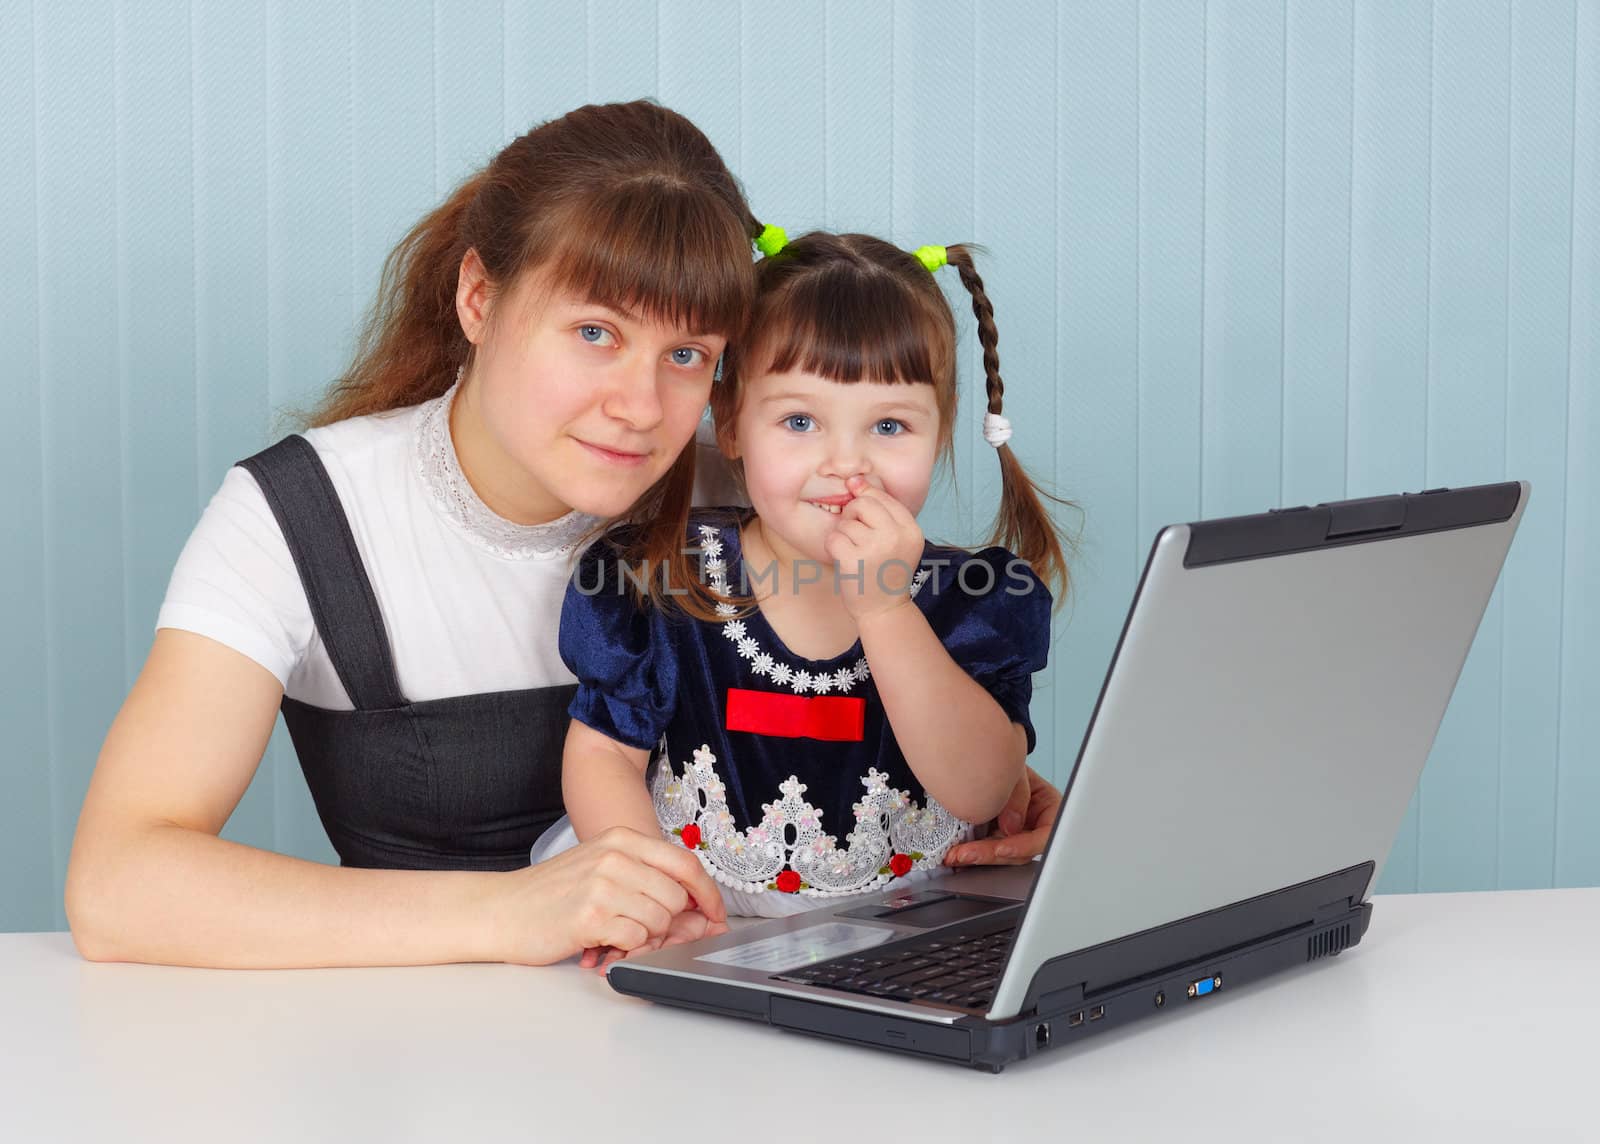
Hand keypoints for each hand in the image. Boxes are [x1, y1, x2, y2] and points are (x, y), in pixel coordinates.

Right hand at [493, 826, 726, 965]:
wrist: (500, 910)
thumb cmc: (551, 894)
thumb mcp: (601, 869)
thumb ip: (647, 880)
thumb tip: (699, 911)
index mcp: (621, 839)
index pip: (685, 863)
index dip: (707, 893)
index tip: (715, 913)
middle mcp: (615, 856)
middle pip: (677, 897)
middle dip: (667, 923)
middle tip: (638, 929)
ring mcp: (603, 884)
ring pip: (660, 920)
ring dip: (644, 936)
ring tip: (615, 933)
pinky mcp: (591, 916)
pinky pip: (636, 937)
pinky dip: (626, 946)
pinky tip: (603, 942)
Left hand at [822, 476, 924, 620]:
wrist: (884, 609)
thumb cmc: (886, 571)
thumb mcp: (897, 540)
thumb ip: (881, 511)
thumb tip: (854, 480)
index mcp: (911, 529)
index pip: (883, 497)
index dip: (866, 500)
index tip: (862, 514)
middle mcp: (897, 536)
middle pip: (864, 503)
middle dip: (853, 514)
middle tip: (857, 534)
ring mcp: (876, 548)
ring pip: (846, 521)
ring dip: (844, 535)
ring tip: (854, 552)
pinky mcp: (855, 560)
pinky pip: (834, 537)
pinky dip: (834, 547)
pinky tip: (844, 560)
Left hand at [942, 765, 1059, 865]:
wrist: (982, 755)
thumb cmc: (1003, 759)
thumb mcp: (1014, 770)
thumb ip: (1017, 794)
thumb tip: (1012, 827)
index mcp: (1048, 808)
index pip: (1046, 835)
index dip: (1025, 846)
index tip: (1002, 849)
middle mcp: (1033, 825)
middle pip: (1020, 851)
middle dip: (991, 854)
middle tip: (967, 854)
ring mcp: (1014, 834)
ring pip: (1002, 856)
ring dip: (977, 857)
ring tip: (955, 855)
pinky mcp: (996, 837)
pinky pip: (987, 850)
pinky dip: (971, 853)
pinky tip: (955, 854)